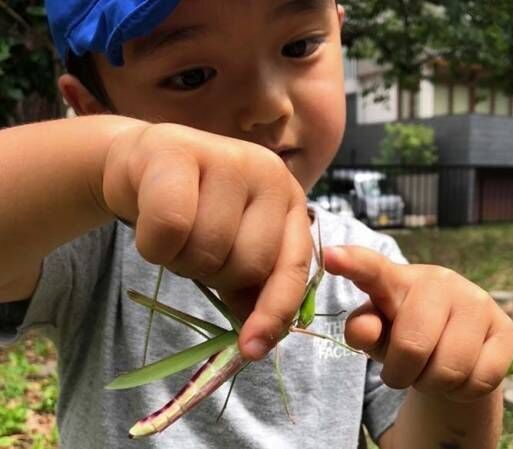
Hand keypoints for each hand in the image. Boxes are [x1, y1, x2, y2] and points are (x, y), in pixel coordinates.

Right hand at [102, 123, 312, 359]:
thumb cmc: (193, 208)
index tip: (252, 349)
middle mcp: (269, 173)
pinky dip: (153, 243)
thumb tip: (258, 340)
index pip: (292, 266)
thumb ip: (250, 285)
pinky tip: (149, 220)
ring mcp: (227, 157)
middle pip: (246, 263)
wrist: (143, 163)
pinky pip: (169, 227)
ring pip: (207, 249)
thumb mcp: (231, 246)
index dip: (274, 312)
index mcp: (289, 200)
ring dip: (180, 259)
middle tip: (195, 250)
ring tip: (174, 233)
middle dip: (213, 274)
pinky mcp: (178, 151)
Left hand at [324, 246, 512, 401]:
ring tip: (431, 369)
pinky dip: (462, 391)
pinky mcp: (505, 328)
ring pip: (449, 369)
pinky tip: (460, 373)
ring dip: (432, 383)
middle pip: (412, 345)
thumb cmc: (404, 333)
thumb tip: (364, 329)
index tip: (330, 255)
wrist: (456, 347)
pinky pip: (479, 379)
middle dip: (401, 373)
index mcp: (396, 279)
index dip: (352, 263)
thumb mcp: (377, 334)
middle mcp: (439, 281)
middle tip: (402, 371)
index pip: (372, 269)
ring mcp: (476, 301)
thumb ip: (364, 331)